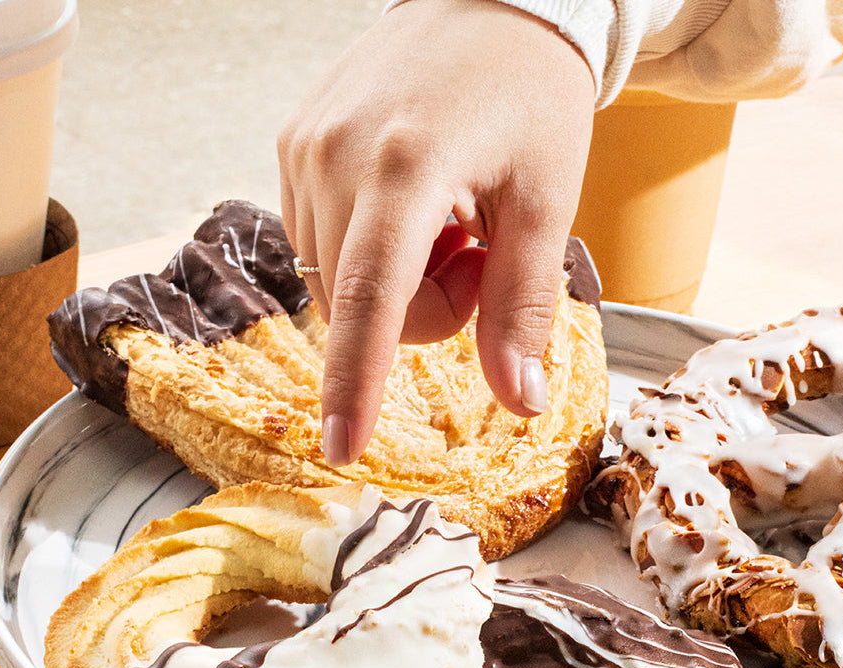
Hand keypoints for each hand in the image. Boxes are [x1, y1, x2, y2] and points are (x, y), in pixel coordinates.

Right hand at [277, 0, 595, 464]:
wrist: (489, 0)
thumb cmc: (529, 94)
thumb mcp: (546, 201)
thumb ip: (524, 306)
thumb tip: (517, 399)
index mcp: (406, 166)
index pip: (371, 300)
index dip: (356, 384)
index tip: (341, 448)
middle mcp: (335, 155)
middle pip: (364, 308)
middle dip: (428, 309)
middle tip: (476, 252)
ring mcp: (305, 147)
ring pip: (341, 283)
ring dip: (400, 280)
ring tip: (447, 218)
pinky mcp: (295, 143)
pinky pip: (325, 243)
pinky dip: (374, 249)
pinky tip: (412, 204)